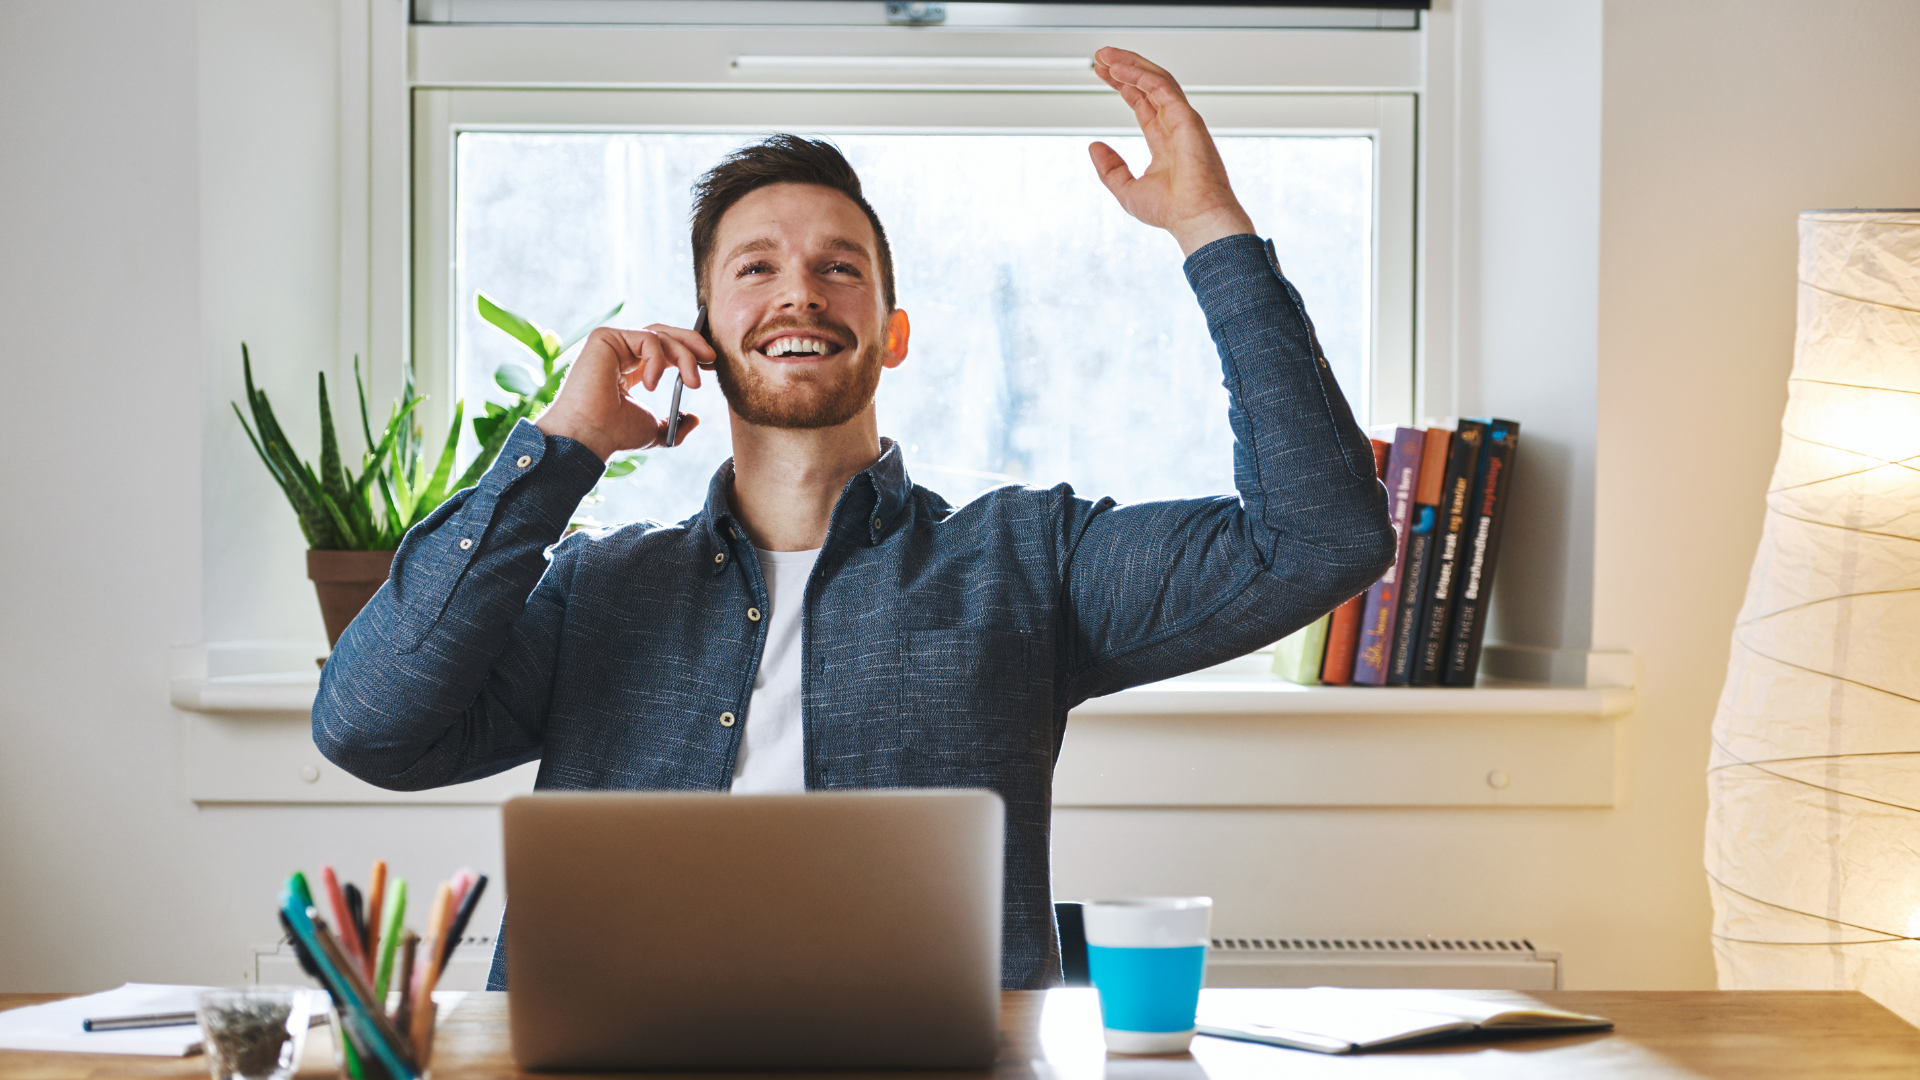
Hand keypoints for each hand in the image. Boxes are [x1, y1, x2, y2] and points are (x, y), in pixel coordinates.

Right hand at [535, 324, 713, 460]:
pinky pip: (647, 337)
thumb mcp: (654, 430)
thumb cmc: (614, 435)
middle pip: (663, 334)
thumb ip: (674, 424)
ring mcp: (611, 344)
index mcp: (628, 370)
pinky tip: (651, 386)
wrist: (589, 437)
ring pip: (660, 335)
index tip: (709, 364)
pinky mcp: (604, 338)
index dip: (688, 351)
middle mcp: (619, 353)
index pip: (662, 348)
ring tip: (691, 383)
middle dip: (692, 343)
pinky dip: (658, 360)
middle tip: (712, 360)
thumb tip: (693, 419)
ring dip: (684, 356)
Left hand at [1089, 47, 1255, 256]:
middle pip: (1148, 85)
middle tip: (1101, 56)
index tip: (1103, 73)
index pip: (1142, 102)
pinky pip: (1161, 87)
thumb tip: (1094, 147)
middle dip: (1125, 68)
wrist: (1196, 219)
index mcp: (1165, 141)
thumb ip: (1110, 168)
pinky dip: (1139, 75)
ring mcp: (1183, 120)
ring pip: (1156, 79)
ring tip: (1106, 56)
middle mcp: (1175, 126)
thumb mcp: (1127, 190)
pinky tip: (1119, 69)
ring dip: (1131, 64)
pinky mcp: (1186, 118)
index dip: (1123, 85)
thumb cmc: (1172, 211)